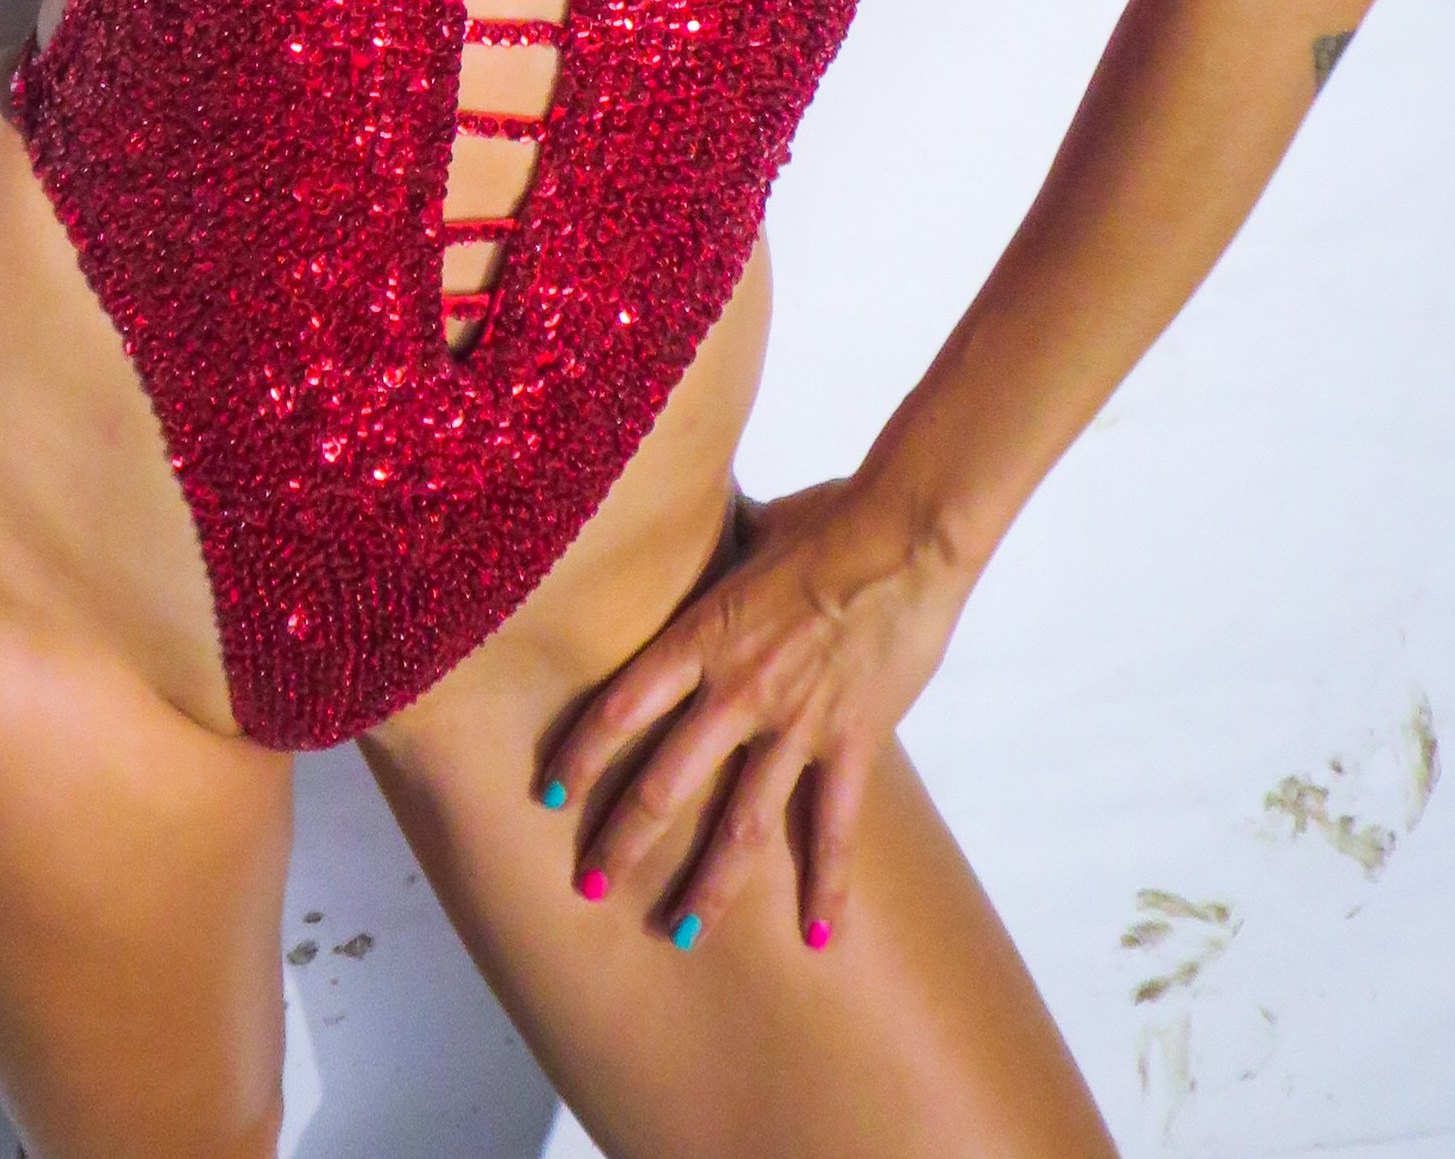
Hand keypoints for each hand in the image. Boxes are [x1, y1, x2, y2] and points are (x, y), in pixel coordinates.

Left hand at [536, 476, 973, 951]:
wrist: (904, 532)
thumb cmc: (831, 516)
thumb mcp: (755, 530)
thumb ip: (725, 549)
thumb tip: (709, 524)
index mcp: (702, 636)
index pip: (618, 710)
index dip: (579, 758)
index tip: (550, 797)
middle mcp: (736, 690)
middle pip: (663, 783)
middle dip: (622, 842)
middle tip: (592, 887)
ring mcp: (795, 723)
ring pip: (740, 825)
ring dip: (707, 886)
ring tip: (678, 934)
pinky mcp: (853, 742)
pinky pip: (834, 829)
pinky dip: (827, 887)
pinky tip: (819, 938)